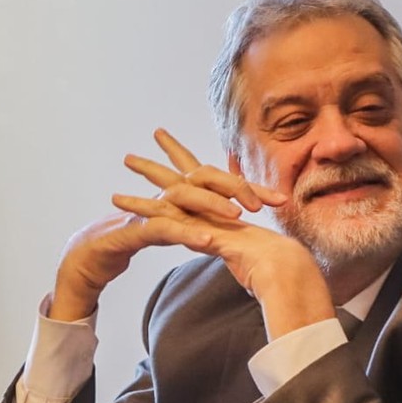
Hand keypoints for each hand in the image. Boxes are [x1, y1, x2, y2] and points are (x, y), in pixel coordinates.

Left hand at [114, 129, 334, 338]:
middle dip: (174, 153)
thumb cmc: (273, 267)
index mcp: (229, 210)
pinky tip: (120, 200)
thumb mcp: (251, 253)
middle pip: (192, 173)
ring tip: (127, 158)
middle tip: (158, 133)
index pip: (211, 181)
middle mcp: (218, 206)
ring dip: (148, 172)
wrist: (281, 269)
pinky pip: (162, 213)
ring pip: (172, 187)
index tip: (190, 153)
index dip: (201, 166)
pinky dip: (140, 207)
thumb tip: (234, 248)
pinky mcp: (196, 225)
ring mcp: (208, 213)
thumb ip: (239, 245)